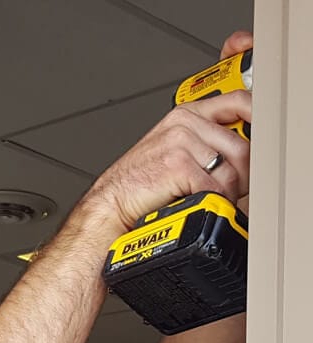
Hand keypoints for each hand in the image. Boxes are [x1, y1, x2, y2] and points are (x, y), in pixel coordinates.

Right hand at [80, 44, 251, 235]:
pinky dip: (213, 202)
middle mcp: (185, 123)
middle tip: (228, 189)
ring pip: (233, 169)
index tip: (267, 138)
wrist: (110, 204)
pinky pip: (217, 187)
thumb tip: (243, 153)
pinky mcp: (178, 164)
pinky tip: (199, 202)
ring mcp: (181, 141)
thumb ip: (204, 143)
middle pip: (243, 145)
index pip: (240, 102)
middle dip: (243, 175)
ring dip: (228, 192)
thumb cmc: (138, 184)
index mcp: (186, 114)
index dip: (260, 120)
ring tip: (212, 198)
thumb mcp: (171, 151)